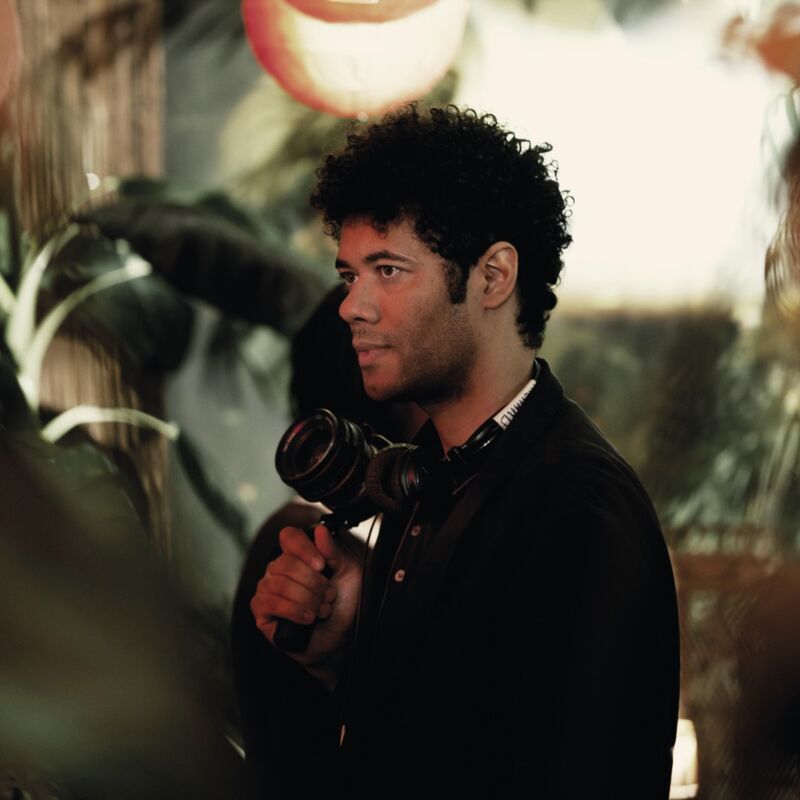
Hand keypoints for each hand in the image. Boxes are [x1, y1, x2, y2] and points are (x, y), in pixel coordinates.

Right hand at [251, 523, 361, 685]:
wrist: (339, 636)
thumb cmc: (342, 603)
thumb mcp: (347, 572)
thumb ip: (333, 551)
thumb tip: (319, 531)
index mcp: (297, 555)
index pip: (289, 537)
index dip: (304, 549)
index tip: (322, 566)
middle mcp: (278, 569)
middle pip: (286, 562)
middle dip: (313, 583)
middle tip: (328, 595)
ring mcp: (267, 589)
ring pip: (280, 584)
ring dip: (307, 599)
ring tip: (320, 609)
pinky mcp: (261, 611)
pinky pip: (271, 602)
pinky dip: (293, 610)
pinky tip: (307, 618)